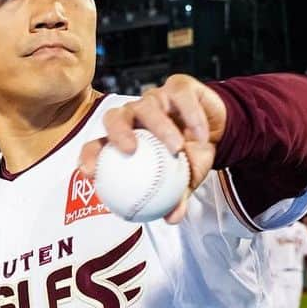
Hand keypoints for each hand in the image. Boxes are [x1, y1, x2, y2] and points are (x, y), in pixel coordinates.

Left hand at [79, 74, 226, 223]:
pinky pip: (180, 98)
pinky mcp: (177, 87)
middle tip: (130, 151)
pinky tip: (200, 135)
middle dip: (116, 132)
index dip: (89, 157)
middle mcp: (134, 117)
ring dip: (161, 127)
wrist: (216, 132)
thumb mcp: (184, 181)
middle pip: (114, 118)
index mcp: (125, 140)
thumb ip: (175, 198)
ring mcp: (154, 99)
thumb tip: (172, 219)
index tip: (90, 174)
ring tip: (176, 148)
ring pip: (147, 106)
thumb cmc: (189, 159)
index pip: (98, 147)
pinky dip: (191, 117)